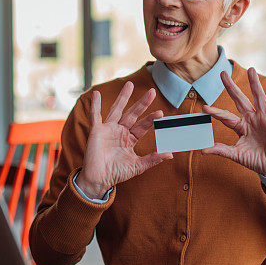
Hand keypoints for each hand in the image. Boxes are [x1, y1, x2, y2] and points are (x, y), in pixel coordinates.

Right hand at [78, 82, 172, 198]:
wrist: (98, 180)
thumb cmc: (116, 173)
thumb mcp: (137, 166)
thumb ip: (152, 159)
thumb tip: (170, 154)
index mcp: (130, 139)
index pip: (143, 126)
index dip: (151, 119)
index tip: (160, 112)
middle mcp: (120, 131)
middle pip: (133, 114)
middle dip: (142, 103)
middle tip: (152, 92)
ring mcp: (108, 130)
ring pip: (117, 110)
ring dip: (123, 97)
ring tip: (130, 85)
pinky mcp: (96, 131)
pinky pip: (96, 116)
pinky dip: (95, 105)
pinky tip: (97, 94)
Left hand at [202, 68, 265, 177]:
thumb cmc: (255, 160)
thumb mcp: (236, 155)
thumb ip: (221, 150)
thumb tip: (202, 150)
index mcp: (240, 126)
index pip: (225, 116)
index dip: (216, 112)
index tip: (204, 108)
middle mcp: (251, 119)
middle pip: (239, 99)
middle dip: (231, 87)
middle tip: (222, 73)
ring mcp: (263, 119)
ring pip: (258, 98)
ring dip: (254, 84)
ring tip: (251, 69)